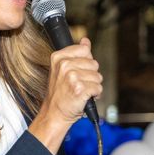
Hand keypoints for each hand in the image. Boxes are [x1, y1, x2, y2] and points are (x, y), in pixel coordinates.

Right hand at [28, 37, 102, 154]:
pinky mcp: (80, 89)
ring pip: (98, 76)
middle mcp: (64, 65)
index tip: (77, 71)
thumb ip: (76, 54)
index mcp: (58, 57)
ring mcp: (71, 77)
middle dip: (91, 75)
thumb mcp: (63, 70)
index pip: (85, 50)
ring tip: (81, 91)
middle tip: (78, 84)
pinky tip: (84, 98)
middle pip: (94, 63)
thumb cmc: (60, 93)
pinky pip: (98, 88)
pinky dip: (95, 95)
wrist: (54, 113)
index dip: (85, 62)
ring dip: (93, 86)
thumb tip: (85, 41)